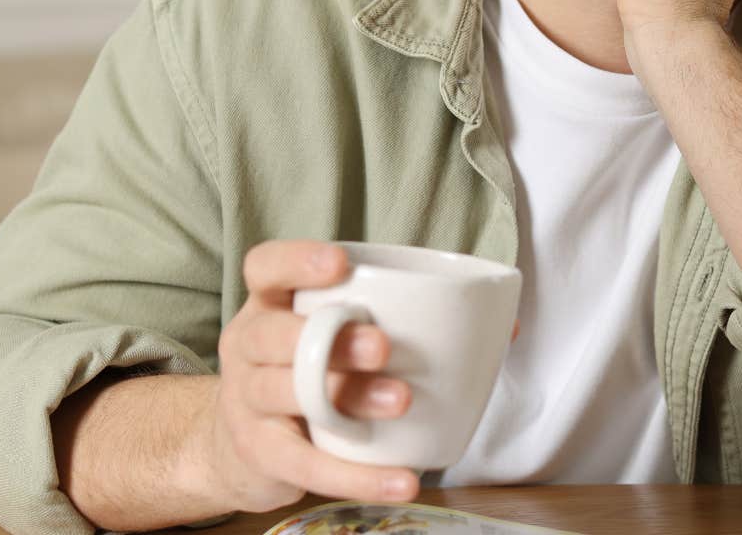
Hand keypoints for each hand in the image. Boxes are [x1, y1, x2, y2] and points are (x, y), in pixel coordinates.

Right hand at [206, 241, 419, 512]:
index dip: (296, 261)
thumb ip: (389, 318)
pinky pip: (307, 465)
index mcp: (268, 304)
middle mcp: (247, 345)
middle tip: (384, 346)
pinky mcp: (260, 453)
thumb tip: (499, 324)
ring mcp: (246, 400)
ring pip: (288, 394)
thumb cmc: (307, 374)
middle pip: (274, 335)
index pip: (265, 268)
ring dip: (348, 398)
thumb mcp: (327, 337)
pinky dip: (356, 477)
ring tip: (401, 401)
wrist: (242, 448)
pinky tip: (401, 481)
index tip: (340, 264)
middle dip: (331, 339)